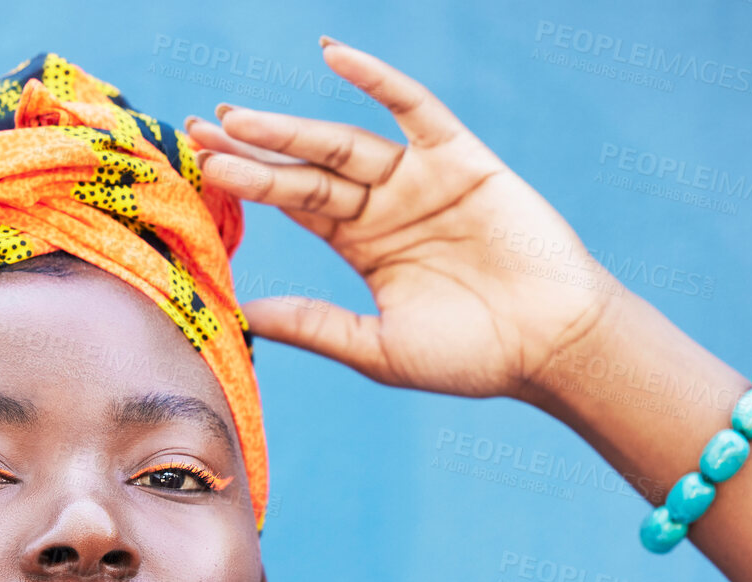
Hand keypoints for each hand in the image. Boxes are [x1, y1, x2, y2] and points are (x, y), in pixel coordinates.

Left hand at [188, 37, 620, 400]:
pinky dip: (377, 79)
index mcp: (361, 245)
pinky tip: (334, 55)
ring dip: (292, 127)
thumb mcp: (377, 348)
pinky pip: (414, 109)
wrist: (552, 346)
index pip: (292, 205)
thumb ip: (315, 326)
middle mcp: (383, 206)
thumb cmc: (471, 356)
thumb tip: (245, 315)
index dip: (248, 184)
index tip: (200, 168)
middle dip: (254, 150)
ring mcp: (420, 179)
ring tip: (238, 116)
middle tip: (199, 132)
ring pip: (344, 142)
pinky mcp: (461, 160)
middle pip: (306, 169)